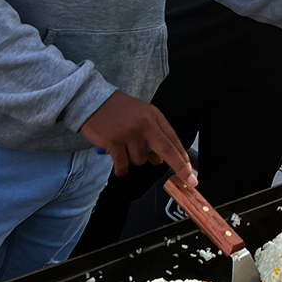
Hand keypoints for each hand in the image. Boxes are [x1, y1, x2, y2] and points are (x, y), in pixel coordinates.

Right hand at [80, 91, 196, 185]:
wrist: (90, 100)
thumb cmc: (117, 110)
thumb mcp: (141, 116)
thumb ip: (153, 135)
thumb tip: (160, 160)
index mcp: (153, 116)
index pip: (173, 140)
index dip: (183, 158)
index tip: (190, 172)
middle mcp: (144, 123)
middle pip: (167, 150)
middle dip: (180, 168)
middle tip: (188, 180)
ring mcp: (129, 133)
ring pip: (141, 160)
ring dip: (133, 160)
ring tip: (123, 148)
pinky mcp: (114, 142)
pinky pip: (124, 165)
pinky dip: (121, 169)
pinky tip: (117, 163)